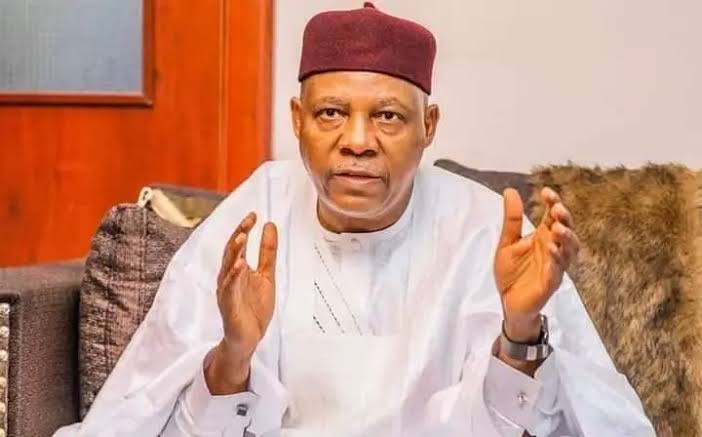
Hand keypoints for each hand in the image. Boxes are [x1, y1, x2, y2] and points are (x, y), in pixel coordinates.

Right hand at [206, 212, 277, 393]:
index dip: (244, 229)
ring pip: (228, 267)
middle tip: (249, 220)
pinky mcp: (229, 305)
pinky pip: (230, 289)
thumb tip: (270, 226)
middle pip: (231, 252)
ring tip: (242, 236)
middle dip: (239, 234)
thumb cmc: (254, 307)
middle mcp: (229, 277)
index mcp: (237, 270)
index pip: (238, 245)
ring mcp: (227, 291)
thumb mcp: (267, 276)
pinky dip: (233, 276)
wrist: (249, 338)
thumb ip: (267, 253)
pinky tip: (240, 265)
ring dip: (234, 251)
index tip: (254, 215)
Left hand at [494, 187, 579, 341]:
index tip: (546, 191)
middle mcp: (553, 249)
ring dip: (566, 237)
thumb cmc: (512, 272)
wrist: (508, 302)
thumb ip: (512, 219)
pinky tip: (551, 249)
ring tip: (557, 227)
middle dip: (564, 218)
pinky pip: (557, 270)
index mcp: (543, 237)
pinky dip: (556, 259)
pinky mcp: (550, 283)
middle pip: (566, 230)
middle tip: (557, 208)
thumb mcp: (507, 242)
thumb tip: (510, 190)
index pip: (553, 216)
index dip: (553, 203)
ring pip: (569, 250)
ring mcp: (555, 266)